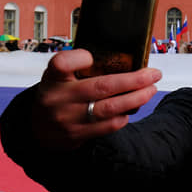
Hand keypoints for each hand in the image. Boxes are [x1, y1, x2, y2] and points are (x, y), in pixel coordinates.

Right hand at [33, 49, 160, 149]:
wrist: (38, 129)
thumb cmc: (58, 93)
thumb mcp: (59, 76)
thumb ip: (79, 66)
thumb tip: (122, 56)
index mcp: (53, 78)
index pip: (61, 63)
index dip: (79, 58)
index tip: (91, 56)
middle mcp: (58, 98)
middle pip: (102, 87)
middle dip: (134, 80)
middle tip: (154, 74)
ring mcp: (68, 119)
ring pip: (110, 109)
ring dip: (137, 99)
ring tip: (151, 90)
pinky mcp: (77, 135)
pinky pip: (109, 125)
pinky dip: (125, 115)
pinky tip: (133, 107)